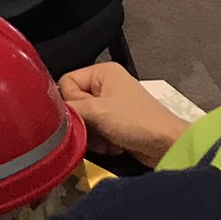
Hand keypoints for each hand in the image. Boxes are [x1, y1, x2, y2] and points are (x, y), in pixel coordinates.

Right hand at [58, 63, 188, 168]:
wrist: (168, 146)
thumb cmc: (136, 122)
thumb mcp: (98, 111)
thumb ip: (71, 108)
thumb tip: (52, 112)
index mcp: (102, 72)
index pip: (67, 82)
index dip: (70, 102)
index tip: (83, 116)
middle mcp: (106, 84)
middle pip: (75, 103)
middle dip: (84, 123)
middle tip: (95, 133)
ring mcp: (112, 104)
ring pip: (84, 120)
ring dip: (93, 136)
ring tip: (107, 143)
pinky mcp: (117, 123)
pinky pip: (96, 131)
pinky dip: (102, 141)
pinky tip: (113, 147)